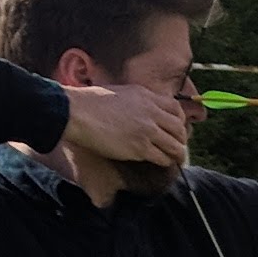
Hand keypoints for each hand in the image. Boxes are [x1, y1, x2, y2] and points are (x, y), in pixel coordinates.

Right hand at [59, 75, 188, 168]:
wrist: (76, 112)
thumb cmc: (90, 102)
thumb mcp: (121, 93)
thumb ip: (136, 102)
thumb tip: (140, 109)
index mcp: (147, 96)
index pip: (175, 108)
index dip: (179, 120)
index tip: (176, 128)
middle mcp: (151, 113)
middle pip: (179, 128)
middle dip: (181, 139)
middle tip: (177, 146)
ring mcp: (147, 130)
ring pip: (175, 145)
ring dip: (177, 154)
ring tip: (175, 159)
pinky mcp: (139, 147)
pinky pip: (161, 157)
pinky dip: (164, 162)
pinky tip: (161, 163)